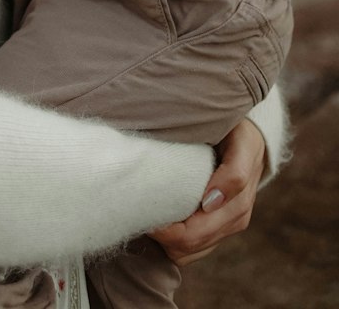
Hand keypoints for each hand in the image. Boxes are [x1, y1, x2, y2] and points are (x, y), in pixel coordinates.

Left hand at [148, 119, 265, 265]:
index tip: (143, 209)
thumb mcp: (241, 144)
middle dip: (160, 236)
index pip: (192, 235)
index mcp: (237, 205)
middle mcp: (233, 221)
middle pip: (187, 248)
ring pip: (188, 254)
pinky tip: (162, 221)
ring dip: (166, 242)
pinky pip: (192, 251)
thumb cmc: (239, 136)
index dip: (165, 230)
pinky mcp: (220, 229)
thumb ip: (233, 173)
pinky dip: (173, 243)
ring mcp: (227, 228)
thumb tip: (210, 203)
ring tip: (148, 215)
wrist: (254, 141)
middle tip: (137, 212)